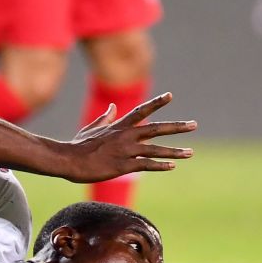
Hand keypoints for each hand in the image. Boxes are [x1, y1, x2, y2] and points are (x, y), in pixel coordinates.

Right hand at [63, 92, 195, 182]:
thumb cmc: (77, 146)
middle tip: (194, 125)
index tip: (170, 96)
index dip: (156, 103)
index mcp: (118, 126)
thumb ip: (105, 118)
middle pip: (156, 129)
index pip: (141, 111)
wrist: (68, 159)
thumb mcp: (91, 128)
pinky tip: (172, 166)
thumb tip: (112, 107)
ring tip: (190, 152)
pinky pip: (146, 165)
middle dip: (177, 127)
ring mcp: (125, 151)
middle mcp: (125, 136)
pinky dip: (160, 165)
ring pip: (156, 149)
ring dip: (175, 151)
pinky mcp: (122, 166)